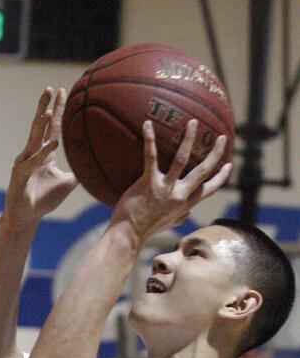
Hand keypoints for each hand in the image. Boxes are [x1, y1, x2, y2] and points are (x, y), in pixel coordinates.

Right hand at [3, 87, 77, 230]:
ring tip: (49, 110)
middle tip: (50, 89)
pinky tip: (52, 145)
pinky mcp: (19, 175)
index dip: (56, 109)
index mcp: (43, 154)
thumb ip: (79, 172)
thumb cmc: (44, 200)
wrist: (27, 217)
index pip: (51, 127)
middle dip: (44, 107)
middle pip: (39, 126)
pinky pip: (32, 162)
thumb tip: (96, 165)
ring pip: (33, 140)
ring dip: (41, 125)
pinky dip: (42, 153)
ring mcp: (24, 163)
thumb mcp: (67, 183)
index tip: (61, 91)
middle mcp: (32, 154)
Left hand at [112, 119, 231, 239]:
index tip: (229, 165)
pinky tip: (147, 124)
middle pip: (203, 171)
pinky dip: (149, 139)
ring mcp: (165, 189)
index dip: (221, 177)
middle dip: (215, 154)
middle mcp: (179, 196)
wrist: (128, 235)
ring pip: (181, 160)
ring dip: (189, 139)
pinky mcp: (148, 183)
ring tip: (193, 122)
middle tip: (223, 138)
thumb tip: (187, 214)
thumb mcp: (168, 223)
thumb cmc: (146, 228)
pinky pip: (150, 157)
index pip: (209, 189)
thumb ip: (180, 216)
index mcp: (185, 205)